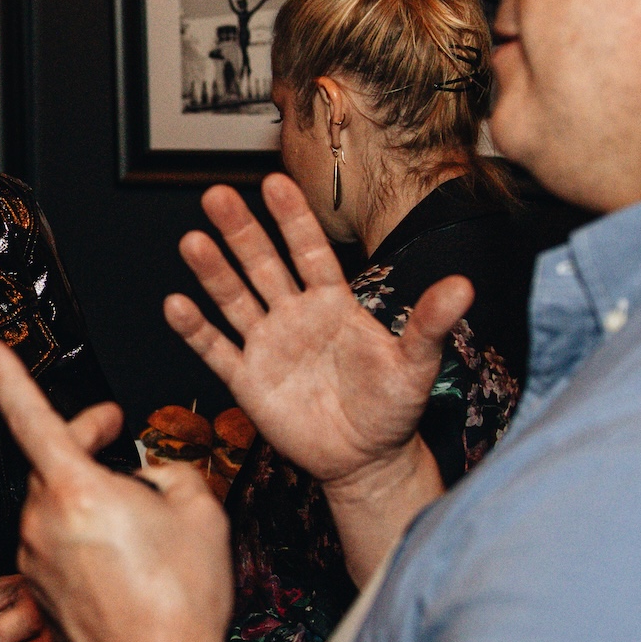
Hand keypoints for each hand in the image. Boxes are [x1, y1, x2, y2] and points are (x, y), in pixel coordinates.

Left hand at [0, 341, 232, 641]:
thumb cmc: (180, 601)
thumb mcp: (201, 514)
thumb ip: (172, 474)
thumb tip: (154, 475)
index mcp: (76, 492)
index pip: (30, 417)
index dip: (8, 377)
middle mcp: (42, 523)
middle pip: (52, 461)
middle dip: (82, 439)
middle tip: (113, 427)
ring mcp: (35, 561)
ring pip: (55, 507)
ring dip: (87, 498)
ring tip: (137, 517)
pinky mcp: (38, 592)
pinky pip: (56, 546)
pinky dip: (83, 539)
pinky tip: (124, 560)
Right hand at [166, 172, 467, 526]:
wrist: (366, 460)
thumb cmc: (393, 408)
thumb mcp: (416, 364)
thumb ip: (431, 323)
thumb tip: (464, 286)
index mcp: (333, 303)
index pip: (310, 251)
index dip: (293, 218)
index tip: (274, 182)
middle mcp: (295, 315)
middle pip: (263, 265)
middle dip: (241, 231)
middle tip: (216, 195)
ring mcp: (268, 345)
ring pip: (235, 299)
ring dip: (213, 271)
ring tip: (192, 241)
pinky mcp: (248, 380)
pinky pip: (217, 350)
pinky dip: (196, 329)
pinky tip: (176, 304)